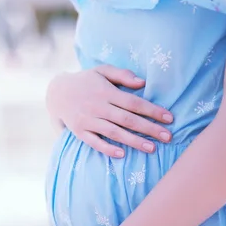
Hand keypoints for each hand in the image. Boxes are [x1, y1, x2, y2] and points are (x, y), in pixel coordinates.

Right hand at [46, 65, 172, 156]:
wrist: (56, 92)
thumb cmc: (85, 81)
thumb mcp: (101, 70)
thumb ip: (122, 75)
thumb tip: (143, 83)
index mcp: (106, 91)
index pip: (134, 102)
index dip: (152, 110)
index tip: (169, 118)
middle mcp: (97, 106)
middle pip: (127, 119)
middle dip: (149, 129)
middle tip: (168, 137)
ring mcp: (87, 120)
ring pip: (114, 132)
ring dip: (134, 141)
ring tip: (152, 149)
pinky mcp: (79, 131)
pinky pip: (94, 142)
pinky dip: (107, 148)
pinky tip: (122, 154)